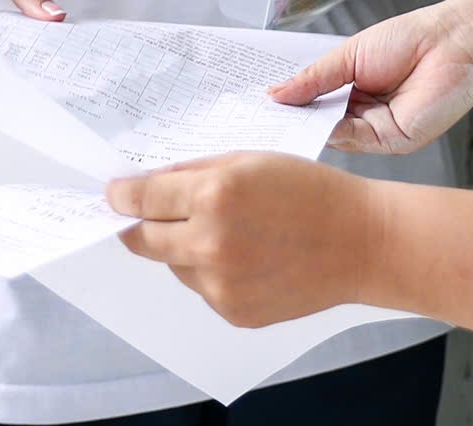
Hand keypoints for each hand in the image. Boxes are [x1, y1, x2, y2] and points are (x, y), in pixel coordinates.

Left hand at [111, 153, 378, 328]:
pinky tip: (248, 257)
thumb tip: (147, 185)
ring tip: (231, 232)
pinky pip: (202, 288)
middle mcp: (210, 244)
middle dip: (137, 225)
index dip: (121, 195)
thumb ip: (192, 173)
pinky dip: (211, 272)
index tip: (113, 194)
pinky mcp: (233, 312)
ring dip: (184, 248)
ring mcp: (221, 284)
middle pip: (143, 240)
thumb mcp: (246, 161)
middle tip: (143, 215)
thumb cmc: (309, 192)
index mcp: (212, 197)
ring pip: (175, 265)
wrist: (359, 242)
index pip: (140, 199)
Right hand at [268, 0, 472, 154]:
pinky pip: (355, 141)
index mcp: (352, 93)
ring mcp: (378, 130)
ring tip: (275, 120)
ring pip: (334, 136)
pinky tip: (312, 122)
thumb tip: (274, 94)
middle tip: (257, 120)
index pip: (314, 107)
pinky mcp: (394, 141)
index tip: (257, 107)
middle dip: (293, 121)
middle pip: (321, 124)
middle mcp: (363, 115)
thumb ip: (312, 79)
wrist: (450, 43)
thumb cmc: (407, 40)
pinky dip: (332, 133)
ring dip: (308, 128)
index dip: (289, 107)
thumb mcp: (347, 57)